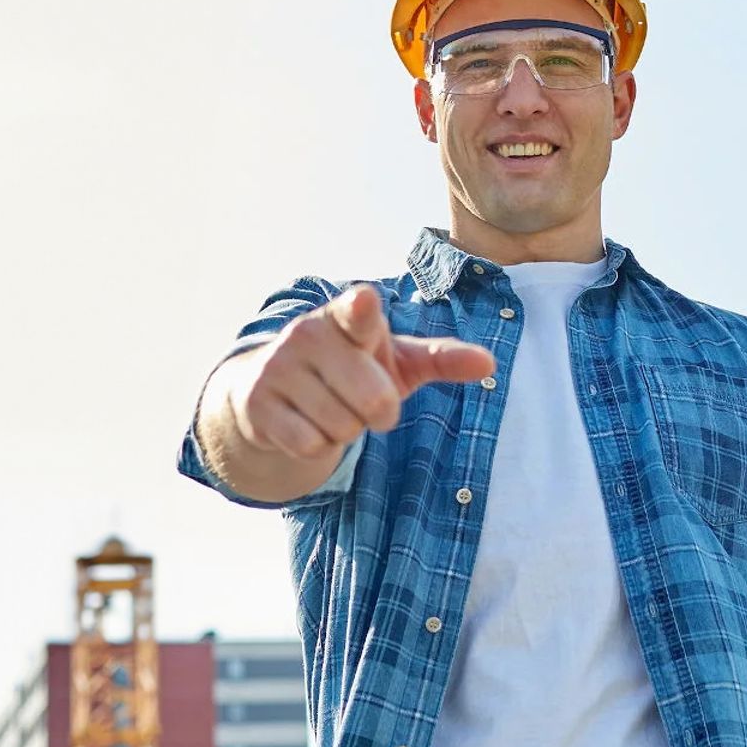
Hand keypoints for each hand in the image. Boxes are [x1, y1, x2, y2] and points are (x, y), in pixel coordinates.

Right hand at [227, 283, 495, 458]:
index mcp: (349, 315)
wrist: (271, 389)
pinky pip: (311, 444)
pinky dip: (318, 444)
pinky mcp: (257, 402)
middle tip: (362, 399)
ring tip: (330, 407)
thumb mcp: (396, 360)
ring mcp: (278, 366)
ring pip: (342, 427)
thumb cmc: (350, 368)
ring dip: (346, 430)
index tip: (366, 302)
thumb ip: (441, 358)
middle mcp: (309, 333)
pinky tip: (306, 422)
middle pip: (374, 401)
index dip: (364, 310)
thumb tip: (489, 364)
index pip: (358, 312)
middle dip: (379, 413)